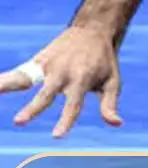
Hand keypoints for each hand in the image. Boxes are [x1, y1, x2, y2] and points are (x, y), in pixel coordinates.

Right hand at [0, 25, 123, 138]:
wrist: (93, 30)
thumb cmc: (104, 61)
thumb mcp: (112, 81)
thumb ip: (109, 104)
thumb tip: (117, 124)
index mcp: (83, 79)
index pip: (73, 104)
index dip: (66, 120)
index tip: (56, 136)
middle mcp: (63, 73)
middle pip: (46, 93)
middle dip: (33, 108)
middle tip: (19, 122)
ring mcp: (48, 66)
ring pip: (24, 78)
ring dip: (6, 86)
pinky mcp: (37, 62)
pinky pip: (17, 73)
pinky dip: (2, 80)